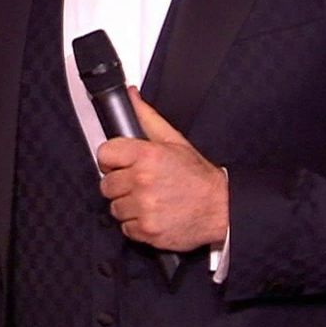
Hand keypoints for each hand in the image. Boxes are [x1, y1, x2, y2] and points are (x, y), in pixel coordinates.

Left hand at [96, 87, 228, 252]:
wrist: (221, 208)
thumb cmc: (198, 177)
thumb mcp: (174, 141)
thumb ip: (147, 118)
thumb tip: (131, 97)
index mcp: (147, 156)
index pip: (105, 153)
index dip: (112, 159)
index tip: (120, 164)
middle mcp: (142, 181)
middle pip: (106, 184)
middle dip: (121, 184)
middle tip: (140, 184)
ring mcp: (144, 207)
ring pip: (114, 207)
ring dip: (128, 206)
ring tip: (149, 200)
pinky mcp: (147, 229)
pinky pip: (125, 227)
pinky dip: (136, 224)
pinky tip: (153, 214)